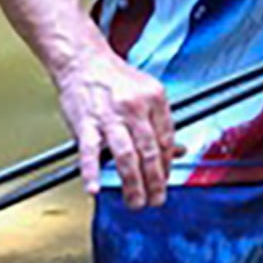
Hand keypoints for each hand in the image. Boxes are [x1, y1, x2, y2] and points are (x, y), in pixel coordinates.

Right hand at [53, 43, 175, 206]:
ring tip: (136, 202)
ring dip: (133, 184)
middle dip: (155, 181)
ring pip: (125, 155)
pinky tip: (95, 188)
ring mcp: (109, 116)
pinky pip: (90, 152)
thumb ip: (161, 123)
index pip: (166, 140)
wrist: (82, 60)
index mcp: (154, 98)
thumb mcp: (147, 93)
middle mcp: (134, 107)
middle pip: (150, 151)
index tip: (165, 179)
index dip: (167, 165)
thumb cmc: (115, 78)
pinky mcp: (85, 123)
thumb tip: (179, 151)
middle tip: (157, 199)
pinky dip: (91, 172)